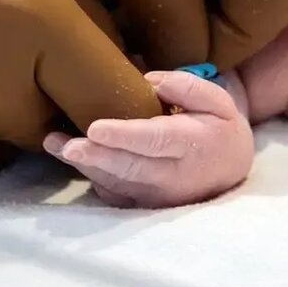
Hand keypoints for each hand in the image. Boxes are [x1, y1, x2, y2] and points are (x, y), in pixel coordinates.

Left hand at [44, 70, 253, 207]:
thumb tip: (150, 81)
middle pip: (129, 167)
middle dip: (94, 156)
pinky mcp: (143, 205)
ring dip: (84, 165)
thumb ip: (187, 87)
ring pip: (116, 182)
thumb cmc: (218, 129)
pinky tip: (72, 156)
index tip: (95, 128)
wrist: (232, 171)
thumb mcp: (218, 101)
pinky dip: (92, 176)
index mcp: (191, 145)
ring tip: (55, 145)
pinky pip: (113, 193)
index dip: (124, 136)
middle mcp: (172, 176)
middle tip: (64, 144)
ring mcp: (156, 196)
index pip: (155, 141)